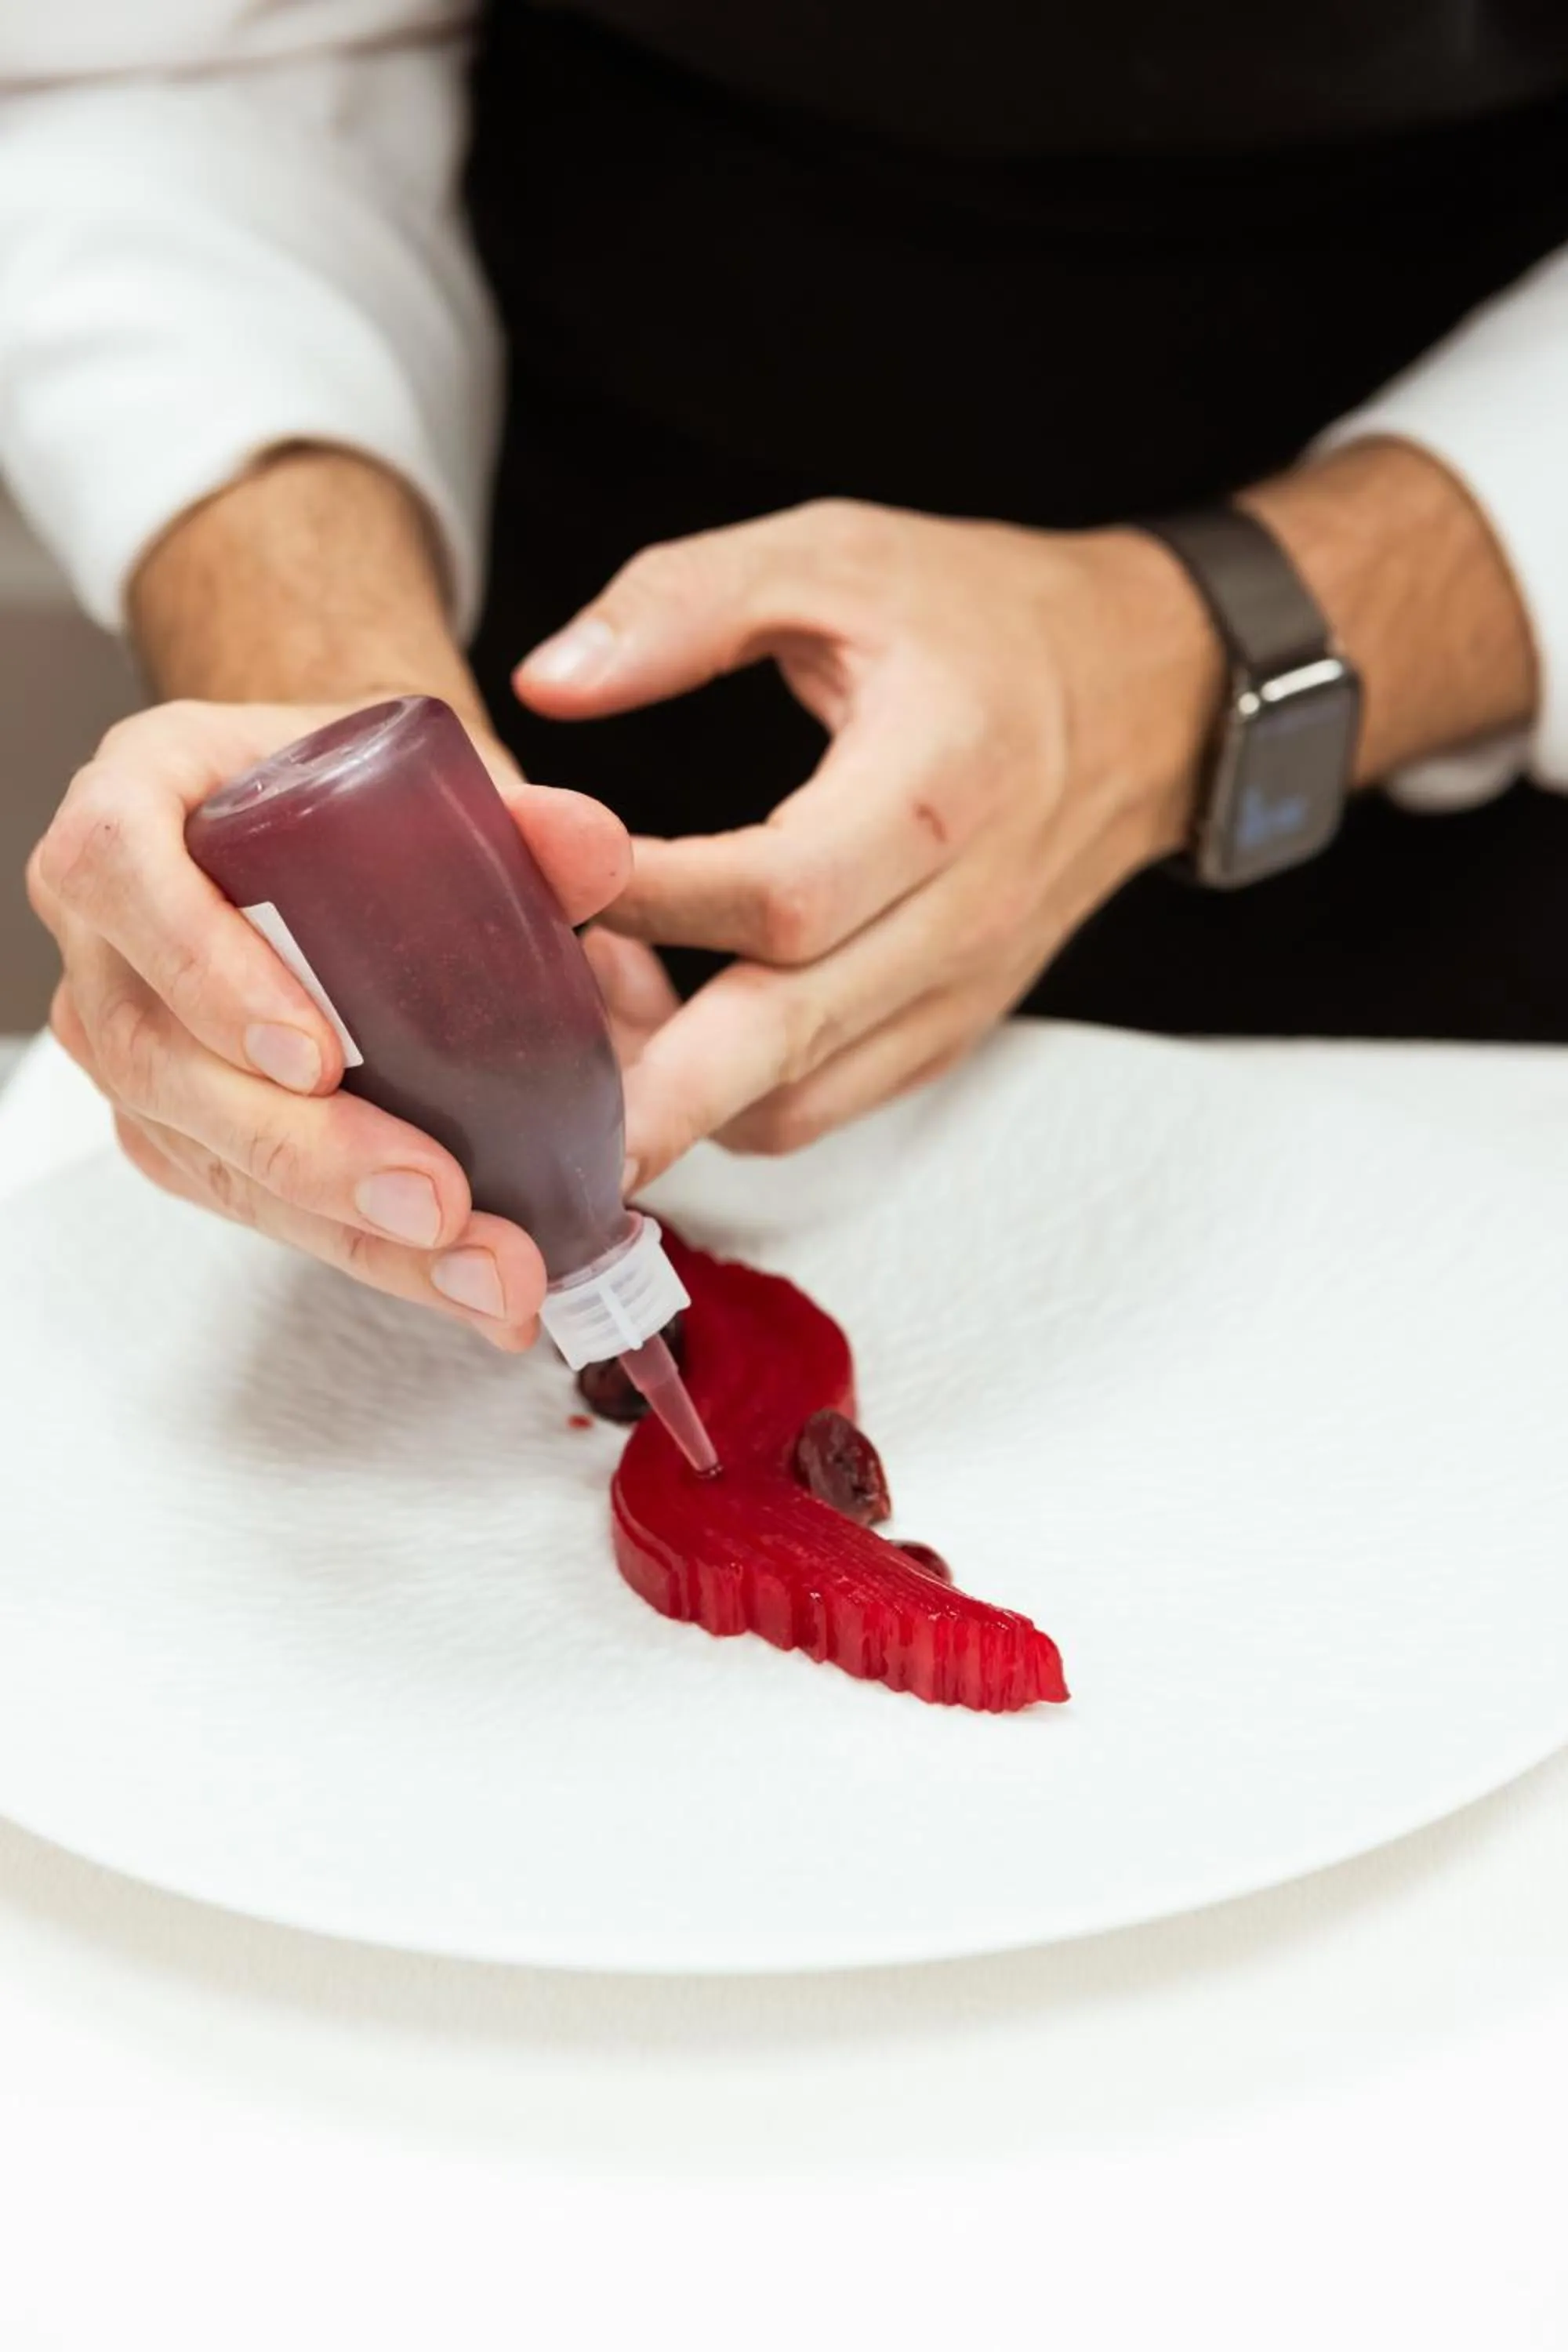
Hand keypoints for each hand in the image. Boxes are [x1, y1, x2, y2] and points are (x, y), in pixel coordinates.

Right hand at [27, 698, 629, 1348]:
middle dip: (308, 1150)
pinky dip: (361, 1246)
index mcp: (136, 811)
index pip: (126, 871)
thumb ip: (512, 813)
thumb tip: (592, 846)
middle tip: (435, 1199)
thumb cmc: (335, 802)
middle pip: (165, 1059)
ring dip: (351, 1227)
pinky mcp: (174, 1126)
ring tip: (483, 1266)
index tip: (314, 1054)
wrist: (303, 841)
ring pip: (207, 1154)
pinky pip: (248, 1201)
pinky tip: (455, 1276)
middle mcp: (108, 936)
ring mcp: (130, 1042)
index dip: (207, 967)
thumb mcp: (414, 783)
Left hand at [517, 500, 1220, 1179]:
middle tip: (554, 1125)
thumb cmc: (985, 618)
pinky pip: (831, 1101)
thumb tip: (549, 682)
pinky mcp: (950, 1028)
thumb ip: (684, 605)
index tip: (542, 874)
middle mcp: (963, 910)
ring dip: (686, 1093)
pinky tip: (673, 1030)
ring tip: (591, 1035)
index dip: (650, 894)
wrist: (1146, 689)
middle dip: (664, 1090)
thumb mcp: (833, 555)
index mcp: (941, 783)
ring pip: (803, 1097)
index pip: (783, 886)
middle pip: (795, 1036)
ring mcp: (961, 987)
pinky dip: (739, 1094)